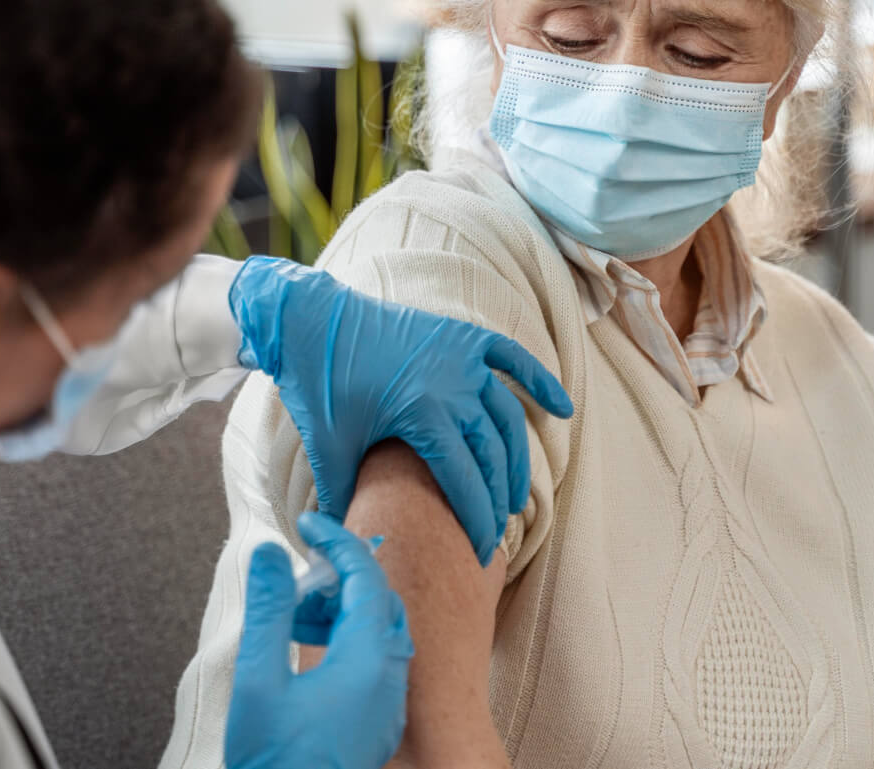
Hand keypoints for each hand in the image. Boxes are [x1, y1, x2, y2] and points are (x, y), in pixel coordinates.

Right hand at [226, 513, 413, 768]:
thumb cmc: (278, 761)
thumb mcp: (260, 679)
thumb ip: (268, 610)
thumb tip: (270, 555)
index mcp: (370, 658)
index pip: (365, 575)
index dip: (336, 539)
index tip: (309, 522)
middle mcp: (390, 677)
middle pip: (379, 600)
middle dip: (339, 576)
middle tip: (300, 571)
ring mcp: (388, 702)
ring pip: (379, 632)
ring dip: (341, 610)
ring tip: (295, 616)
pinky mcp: (379, 722)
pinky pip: (376, 662)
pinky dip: (347, 641)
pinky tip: (307, 653)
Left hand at [229, 256, 573, 564]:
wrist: (311, 321)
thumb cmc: (319, 389)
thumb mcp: (329, 452)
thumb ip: (345, 502)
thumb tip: (348, 551)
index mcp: (423, 415)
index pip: (466, 481)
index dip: (477, 521)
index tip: (479, 552)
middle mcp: (453, 384)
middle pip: (493, 454)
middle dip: (498, 499)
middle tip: (494, 531)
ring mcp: (462, 356)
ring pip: (508, 416)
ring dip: (517, 458)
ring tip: (515, 495)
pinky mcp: (463, 335)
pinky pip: (513, 358)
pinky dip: (540, 382)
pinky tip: (563, 409)